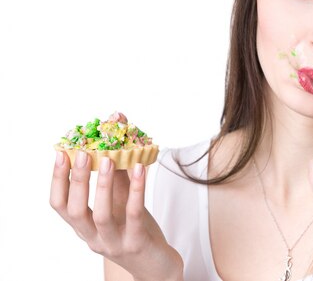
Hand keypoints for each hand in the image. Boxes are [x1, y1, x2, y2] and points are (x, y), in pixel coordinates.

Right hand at [50, 151, 182, 280]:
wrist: (156, 265)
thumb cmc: (135, 231)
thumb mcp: (121, 204)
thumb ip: (116, 179)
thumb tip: (113, 146)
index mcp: (84, 228)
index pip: (60, 206)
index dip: (58, 180)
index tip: (60, 154)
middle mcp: (94, 238)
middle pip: (76, 211)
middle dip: (76, 181)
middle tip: (81, 153)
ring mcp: (114, 243)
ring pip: (102, 216)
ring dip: (103, 186)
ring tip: (108, 159)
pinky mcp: (136, 243)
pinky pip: (134, 215)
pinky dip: (136, 191)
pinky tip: (140, 170)